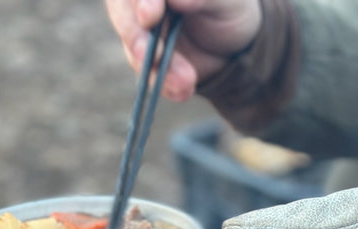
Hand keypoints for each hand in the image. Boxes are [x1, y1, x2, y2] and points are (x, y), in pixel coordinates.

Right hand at [105, 0, 261, 100]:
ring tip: (185, 82)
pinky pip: (148, 77)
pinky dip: (165, 86)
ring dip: (157, 70)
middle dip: (136, 39)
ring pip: (134, 51)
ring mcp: (140, 35)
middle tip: (149, 57)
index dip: (140, 2)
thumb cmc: (230, 8)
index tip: (150, 17)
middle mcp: (141, 4)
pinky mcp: (146, 65)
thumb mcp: (225, 1)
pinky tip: (183, 90)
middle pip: (123, 16)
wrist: (235, 46)